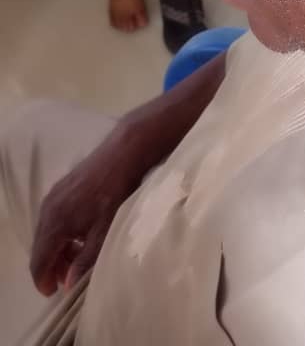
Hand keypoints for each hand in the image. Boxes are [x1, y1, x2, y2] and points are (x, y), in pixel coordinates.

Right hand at [29, 122, 146, 294]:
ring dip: (58, 249)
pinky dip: (62, 232)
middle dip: (52, 265)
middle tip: (70, 277)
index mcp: (54, 223)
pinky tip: (81, 234)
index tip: (56, 292)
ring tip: (78, 258)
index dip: (44, 280)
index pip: (38, 261)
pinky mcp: (62, 187)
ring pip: (47, 232)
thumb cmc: (115, 194)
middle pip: (40, 247)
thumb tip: (69, 285)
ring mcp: (53, 196)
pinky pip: (53, 218)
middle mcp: (47, 210)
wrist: (122, 154)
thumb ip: (86, 260)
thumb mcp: (104, 231)